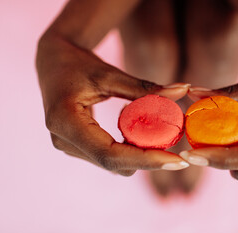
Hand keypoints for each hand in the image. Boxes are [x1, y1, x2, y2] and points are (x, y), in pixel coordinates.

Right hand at [37, 36, 189, 175]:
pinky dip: (128, 150)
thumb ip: (144, 87)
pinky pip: (108, 158)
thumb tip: (183, 90)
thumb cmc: (78, 63)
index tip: (176, 161)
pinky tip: (140, 134)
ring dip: (138, 155)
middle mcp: (63, 140)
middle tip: (176, 149)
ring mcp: (68, 147)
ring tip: (157, 135)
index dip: (145, 160)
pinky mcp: (76, 146)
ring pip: (112, 164)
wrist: (54, 63)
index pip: (109, 154)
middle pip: (113, 164)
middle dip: (147, 159)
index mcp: (65, 121)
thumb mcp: (110, 73)